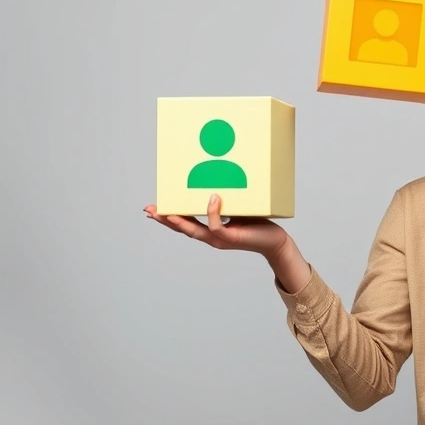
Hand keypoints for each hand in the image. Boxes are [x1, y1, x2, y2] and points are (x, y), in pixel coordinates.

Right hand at [143, 194, 290, 257]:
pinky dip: (212, 213)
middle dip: (165, 219)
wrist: (275, 241)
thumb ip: (224, 201)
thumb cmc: (258, 224)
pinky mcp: (232, 238)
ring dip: (179, 221)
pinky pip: (217, 226)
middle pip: (183, 229)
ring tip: (166, 212)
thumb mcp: (237, 208)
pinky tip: (211, 199)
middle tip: (148, 210)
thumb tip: (213, 183)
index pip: (185, 224)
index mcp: (211, 230)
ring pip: (194, 231)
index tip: (152, 209)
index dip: (168, 218)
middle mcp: (212, 236)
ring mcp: (221, 239)